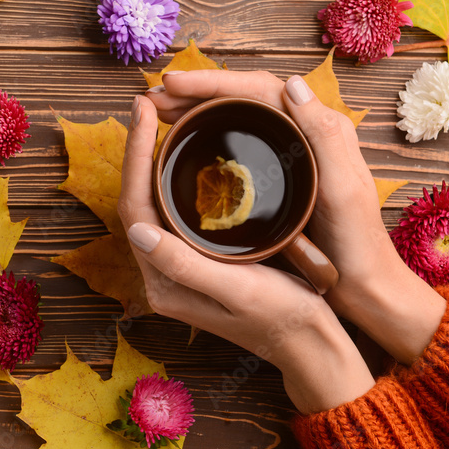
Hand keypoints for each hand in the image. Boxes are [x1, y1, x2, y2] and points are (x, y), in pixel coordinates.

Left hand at [118, 93, 373, 413]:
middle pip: (138, 201)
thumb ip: (185, 264)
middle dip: (139, 150)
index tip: (145, 112)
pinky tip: (188, 155)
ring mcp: (180, 268)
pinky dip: (175, 177)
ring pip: (154, 203)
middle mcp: (163, 275)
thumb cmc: (283, 317)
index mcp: (164, 283)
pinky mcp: (199, 262)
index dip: (136, 155)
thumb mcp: (238, 289)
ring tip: (161, 120)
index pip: (135, 208)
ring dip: (153, 161)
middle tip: (147, 104)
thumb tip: (137, 230)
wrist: (313, 344)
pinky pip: (175, 211)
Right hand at [148, 69, 446, 363]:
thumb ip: (324, 135)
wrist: (366, 285)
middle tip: (152, 97)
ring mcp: (291, 154)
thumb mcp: (343, 189)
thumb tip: (291, 83)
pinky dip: (208, 135)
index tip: (171, 86)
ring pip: (237, 117)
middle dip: (196, 92)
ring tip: (159, 113)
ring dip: (197, 110)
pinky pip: (238, 142)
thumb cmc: (358, 243)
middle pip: (243, 97)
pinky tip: (184, 145)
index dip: (212, 83)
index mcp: (321, 127)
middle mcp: (305, 132)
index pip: (258, 88)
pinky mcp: (279, 176)